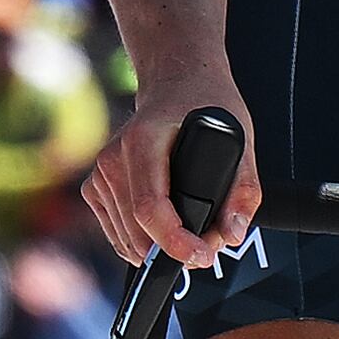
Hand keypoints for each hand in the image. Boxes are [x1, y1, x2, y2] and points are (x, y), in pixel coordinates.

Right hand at [79, 77, 254, 268]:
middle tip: (209, 247)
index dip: (174, 242)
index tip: (201, 255)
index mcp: (143, 140)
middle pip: (137, 230)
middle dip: (174, 251)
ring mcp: (101, 173)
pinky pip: (117, 233)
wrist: (175, 83)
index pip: (150, 208)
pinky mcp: (95, 187)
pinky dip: (141, 243)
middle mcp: (114, 158)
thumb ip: (242, 191)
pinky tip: (163, 231)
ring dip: (159, 251)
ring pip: (126, 238)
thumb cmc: (205, 105)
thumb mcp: (240, 139)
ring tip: (192, 237)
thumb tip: (232, 234)